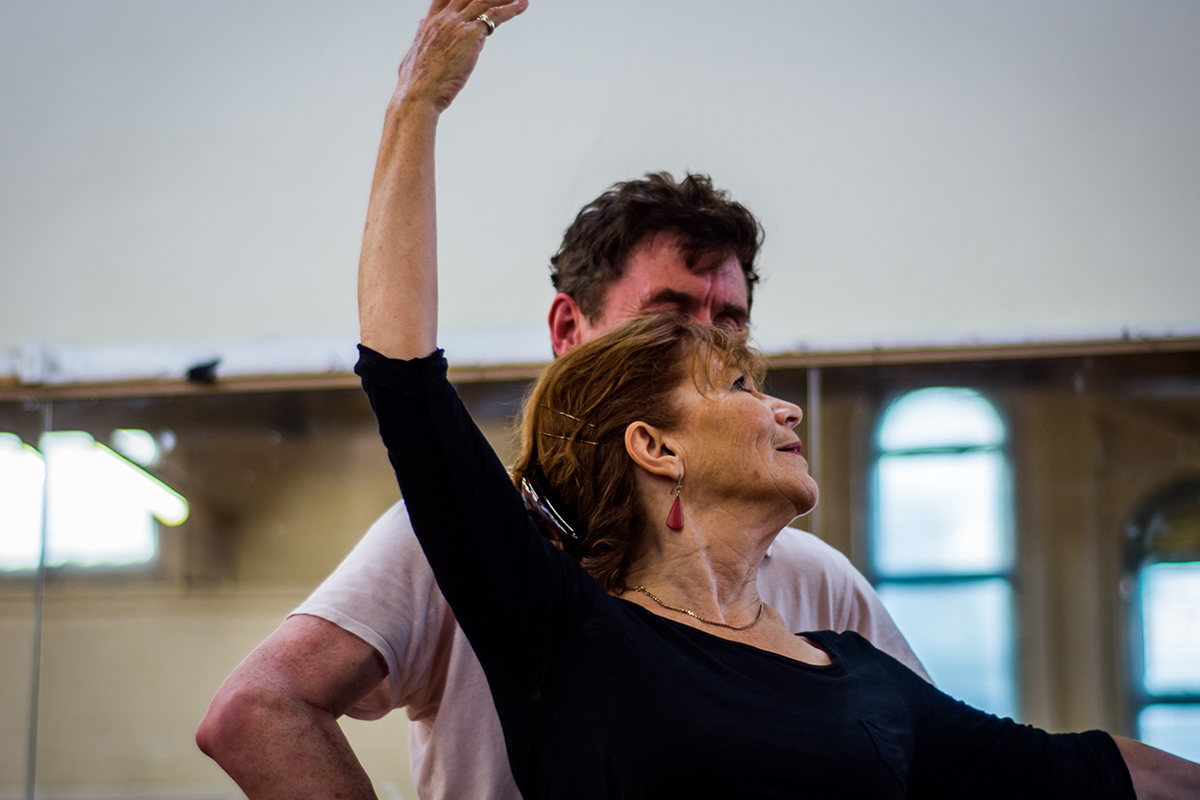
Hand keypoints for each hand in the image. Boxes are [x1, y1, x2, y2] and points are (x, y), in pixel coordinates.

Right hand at [394, 0, 528, 113]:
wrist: (417, 95)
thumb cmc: (414, 85)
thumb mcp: (414, 54)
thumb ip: (420, 36)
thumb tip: (421, 25)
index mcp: (430, 24)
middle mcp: (443, 20)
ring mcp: (456, 24)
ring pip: (483, 1)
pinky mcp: (470, 34)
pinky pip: (494, 16)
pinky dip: (510, 9)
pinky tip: (521, 5)